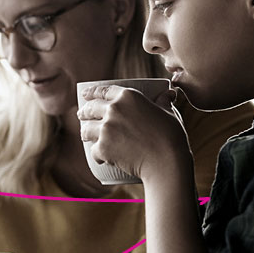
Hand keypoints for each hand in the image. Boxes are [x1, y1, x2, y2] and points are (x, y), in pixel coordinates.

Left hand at [77, 85, 191, 182]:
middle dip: (83, 112)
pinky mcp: (103, 148)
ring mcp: (106, 129)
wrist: (166, 161)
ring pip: (87, 129)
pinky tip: (98, 157)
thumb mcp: (169, 113)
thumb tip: (170, 93)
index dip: (91, 92)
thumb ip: (165, 101)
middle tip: (82, 115)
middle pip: (91, 109)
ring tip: (85, 136)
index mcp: (128, 95)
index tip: (85, 96)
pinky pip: (93, 150)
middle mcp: (114, 109)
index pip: (103, 91)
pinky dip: (96, 154)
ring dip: (84, 132)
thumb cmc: (171, 136)